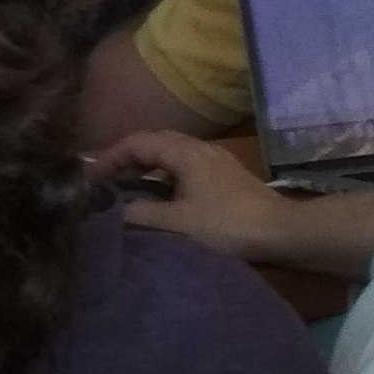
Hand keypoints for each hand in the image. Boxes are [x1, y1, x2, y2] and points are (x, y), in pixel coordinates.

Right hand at [98, 131, 298, 261]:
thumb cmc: (227, 225)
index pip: (137, 142)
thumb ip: (140, 215)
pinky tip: (165, 194)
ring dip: (148, 165)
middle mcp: (199, 148)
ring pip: (172, 153)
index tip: (91, 177)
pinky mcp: (227, 175)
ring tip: (130, 186)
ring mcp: (216, 160)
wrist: (282, 232)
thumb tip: (113, 210)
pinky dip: (166, 173)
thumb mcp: (177, 223)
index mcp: (184, 153)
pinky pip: (186, 164)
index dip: (110, 157)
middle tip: (107, 179)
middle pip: (154, 142)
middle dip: (127, 157)